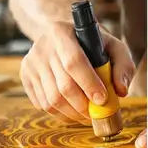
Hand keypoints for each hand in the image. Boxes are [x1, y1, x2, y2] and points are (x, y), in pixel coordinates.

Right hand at [20, 20, 135, 124]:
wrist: (62, 35)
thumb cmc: (91, 43)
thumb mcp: (112, 45)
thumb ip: (123, 66)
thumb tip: (121, 91)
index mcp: (61, 32)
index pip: (74, 62)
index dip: (89, 84)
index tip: (102, 99)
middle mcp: (42, 46)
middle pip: (62, 86)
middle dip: (82, 106)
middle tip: (96, 113)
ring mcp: (31, 62)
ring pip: (51, 100)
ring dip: (72, 114)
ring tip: (86, 114)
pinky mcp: (25, 75)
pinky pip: (42, 104)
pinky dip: (59, 113)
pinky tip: (72, 110)